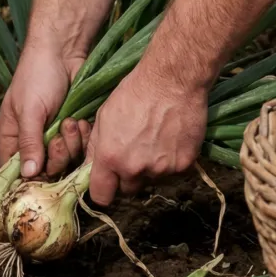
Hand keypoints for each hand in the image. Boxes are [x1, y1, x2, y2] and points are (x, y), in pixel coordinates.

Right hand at [0, 46, 90, 178]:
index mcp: (11, 139)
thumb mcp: (29, 110)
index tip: (45, 173)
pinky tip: (82, 121)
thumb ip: (29, 142)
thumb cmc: (38, 76)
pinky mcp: (73, 132)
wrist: (63, 51)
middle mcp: (32, 142)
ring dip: (72, 143)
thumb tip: (27, 175)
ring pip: (66, 161)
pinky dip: (84, 137)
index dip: (30, 179)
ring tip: (71, 121)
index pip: (15, 174)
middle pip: (46, 172)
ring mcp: (54, 137)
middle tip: (59, 134)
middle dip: (57, 156)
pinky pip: (81, 148)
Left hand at [84, 62, 208, 206]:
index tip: (108, 182)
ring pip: (152, 180)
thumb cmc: (134, 92)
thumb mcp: (104, 116)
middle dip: (129, 176)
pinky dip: (172, 161)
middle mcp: (135, 169)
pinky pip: (174, 172)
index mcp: (111, 158)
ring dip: (152, 168)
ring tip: (157, 141)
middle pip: (129, 189)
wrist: (173, 80)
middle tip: (136, 153)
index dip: (104, 190)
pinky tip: (172, 140)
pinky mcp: (184, 165)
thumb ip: (97, 148)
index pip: (101, 196)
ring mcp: (161, 170)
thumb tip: (91, 168)